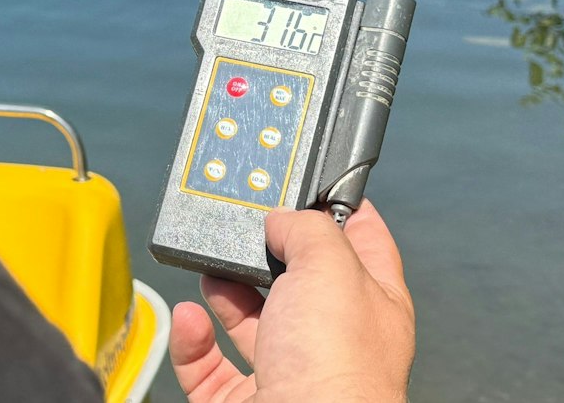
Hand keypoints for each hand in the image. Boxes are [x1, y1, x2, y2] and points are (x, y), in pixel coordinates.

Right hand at [167, 202, 414, 402]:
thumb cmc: (336, 369)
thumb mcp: (330, 266)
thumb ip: (305, 228)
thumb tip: (281, 220)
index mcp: (372, 302)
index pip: (361, 239)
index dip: (336, 206)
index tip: (305, 182)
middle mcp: (333, 338)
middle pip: (295, 277)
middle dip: (263, 249)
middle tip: (241, 224)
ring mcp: (288, 371)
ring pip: (249, 318)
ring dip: (223, 288)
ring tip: (209, 265)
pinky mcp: (243, 400)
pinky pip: (208, 362)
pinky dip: (193, 337)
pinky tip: (192, 317)